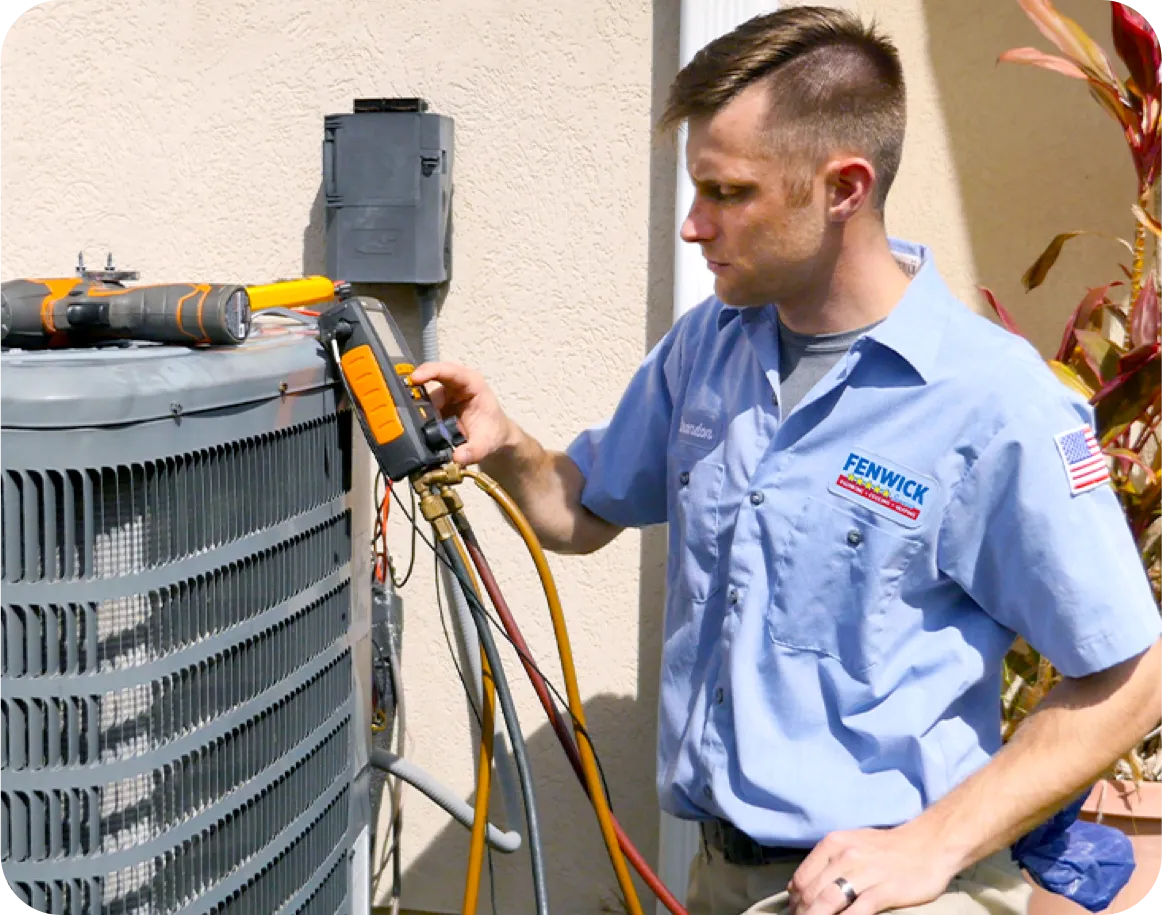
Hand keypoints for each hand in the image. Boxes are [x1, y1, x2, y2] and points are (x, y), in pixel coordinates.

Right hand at [409, 360, 514, 465]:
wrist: (494, 438)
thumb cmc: (493, 433)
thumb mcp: (486, 444)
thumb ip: (473, 451)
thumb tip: (457, 457)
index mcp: (472, 384)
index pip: (450, 371)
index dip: (431, 371)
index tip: (415, 378)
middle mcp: (456, 385)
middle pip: (431, 377)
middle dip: (416, 388)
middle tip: (401, 401)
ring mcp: (445, 394)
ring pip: (423, 392)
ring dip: (415, 404)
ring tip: (408, 418)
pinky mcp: (437, 404)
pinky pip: (422, 405)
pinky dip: (415, 413)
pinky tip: (410, 423)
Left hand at [786, 824, 960, 914]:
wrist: (927, 844)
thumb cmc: (886, 848)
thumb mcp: (849, 845)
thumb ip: (825, 863)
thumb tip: (799, 887)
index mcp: (833, 844)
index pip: (801, 878)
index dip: (795, 902)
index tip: (796, 913)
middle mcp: (845, 856)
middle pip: (811, 893)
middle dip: (803, 913)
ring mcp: (866, 873)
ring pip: (828, 902)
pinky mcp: (886, 890)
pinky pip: (858, 911)